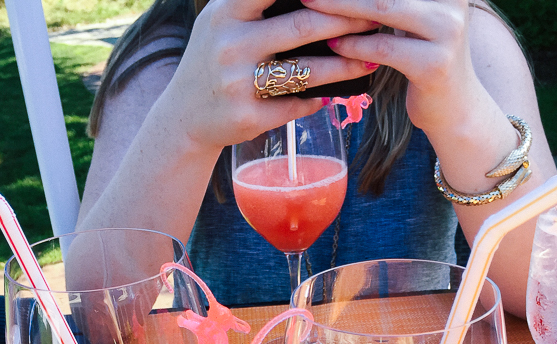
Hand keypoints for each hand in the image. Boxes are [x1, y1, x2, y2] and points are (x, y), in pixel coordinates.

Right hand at [162, 0, 377, 149]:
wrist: (183, 118)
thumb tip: (319, 1)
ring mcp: (238, 83)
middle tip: (374, 20)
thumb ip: (256, 3)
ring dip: (344, 66)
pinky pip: (295, 106)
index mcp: (227, 11)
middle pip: (303, 26)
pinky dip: (317, 100)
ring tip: (369, 60)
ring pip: (305, 72)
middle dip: (346, 23)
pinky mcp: (247, 118)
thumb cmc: (213, 60)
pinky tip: (333, 95)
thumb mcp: (223, 20)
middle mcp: (231, 43)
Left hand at [302, 0, 481, 133]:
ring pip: (381, 8)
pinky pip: (382, 48)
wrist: (456, 110)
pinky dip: (354, 45)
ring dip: (340, 9)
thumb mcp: (420, 20)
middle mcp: (452, 3)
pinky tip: (335, 44)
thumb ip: (395, 2)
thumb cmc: (429, 60)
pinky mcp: (433, 65)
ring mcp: (447, 32)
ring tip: (311, 7)